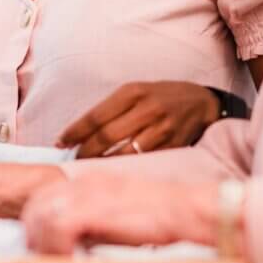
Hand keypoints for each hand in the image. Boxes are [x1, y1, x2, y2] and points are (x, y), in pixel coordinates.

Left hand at [22, 174, 218, 254]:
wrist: (184, 209)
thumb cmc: (160, 217)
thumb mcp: (120, 213)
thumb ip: (96, 221)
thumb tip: (76, 244)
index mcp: (92, 181)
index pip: (46, 196)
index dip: (37, 223)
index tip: (41, 245)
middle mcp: (85, 183)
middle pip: (37, 204)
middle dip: (33, 234)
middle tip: (41, 257)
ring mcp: (88, 193)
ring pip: (42, 215)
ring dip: (42, 244)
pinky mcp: (94, 208)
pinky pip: (57, 228)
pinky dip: (56, 248)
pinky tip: (67, 261)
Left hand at [57, 82, 219, 158]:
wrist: (202, 103)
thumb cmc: (162, 97)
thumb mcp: (137, 91)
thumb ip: (113, 108)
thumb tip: (81, 133)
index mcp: (134, 92)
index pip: (96, 115)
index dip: (75, 132)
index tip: (60, 142)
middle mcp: (148, 109)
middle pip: (107, 136)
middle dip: (85, 152)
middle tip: (73, 160)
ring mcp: (162, 129)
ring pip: (124, 153)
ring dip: (103, 163)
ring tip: (89, 168)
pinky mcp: (173, 146)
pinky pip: (144, 161)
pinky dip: (126, 168)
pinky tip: (115, 171)